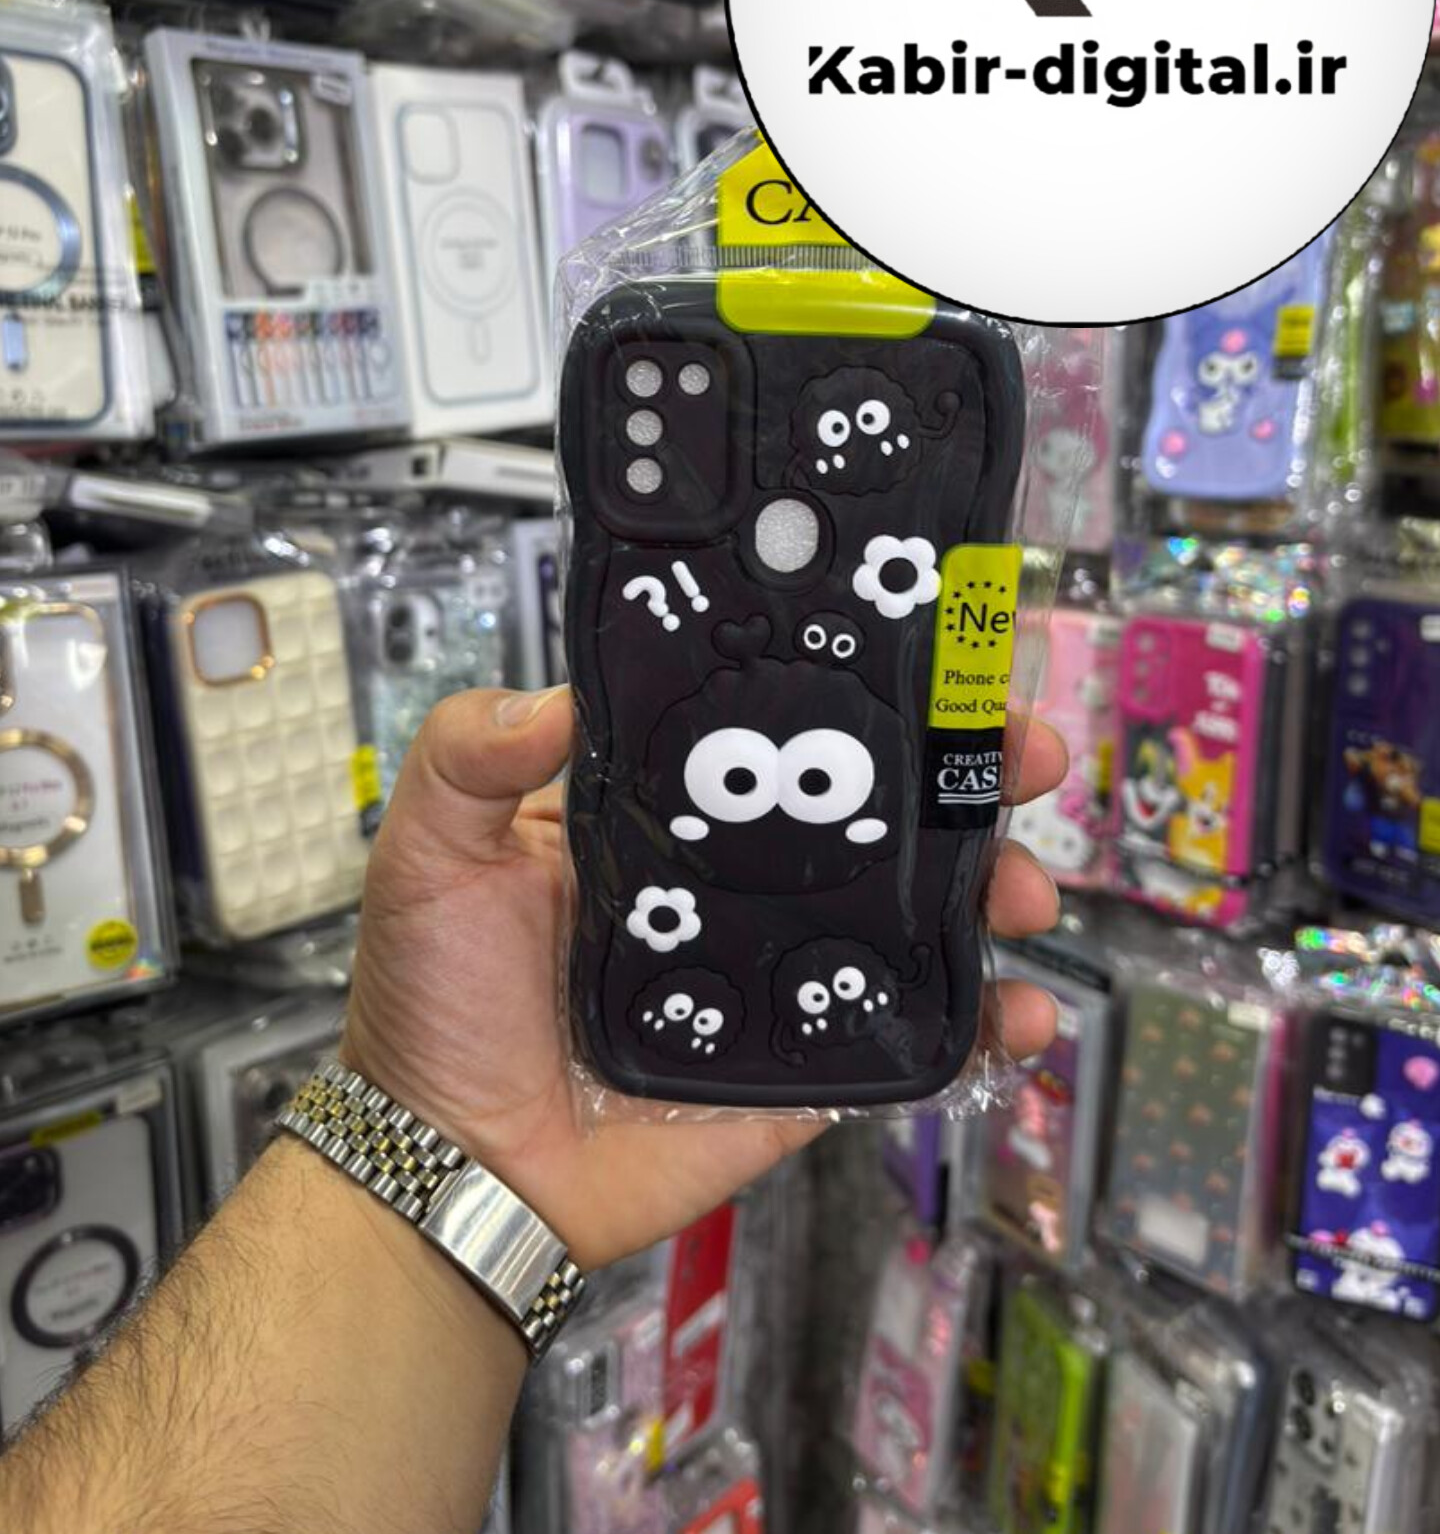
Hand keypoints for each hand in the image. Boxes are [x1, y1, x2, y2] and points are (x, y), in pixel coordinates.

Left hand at [343, 687, 1065, 1271]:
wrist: (455, 1170)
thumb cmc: (434, 1007)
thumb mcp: (429, 853)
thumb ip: (470, 757)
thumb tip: (559, 695)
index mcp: (665, 810)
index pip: (774, 724)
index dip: (859, 685)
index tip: (935, 653)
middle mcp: (737, 878)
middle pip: (875, 810)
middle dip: (967, 775)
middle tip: (1021, 754)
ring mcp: (782, 970)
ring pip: (913, 913)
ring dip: (992, 889)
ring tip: (1027, 888)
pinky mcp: (807, 1063)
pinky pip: (910, 1039)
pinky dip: (983, 1028)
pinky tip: (1024, 1014)